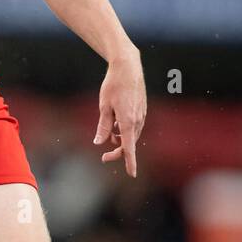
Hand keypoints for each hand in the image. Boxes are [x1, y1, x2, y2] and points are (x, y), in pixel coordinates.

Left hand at [94, 50, 146, 177]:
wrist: (128, 67)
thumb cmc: (113, 85)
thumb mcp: (104, 106)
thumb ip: (103, 126)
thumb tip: (99, 142)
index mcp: (128, 122)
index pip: (129, 148)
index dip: (130, 162)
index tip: (132, 174)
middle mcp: (138, 120)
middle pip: (130, 144)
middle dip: (118, 152)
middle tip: (104, 157)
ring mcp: (141, 115)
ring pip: (132, 135)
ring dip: (121, 140)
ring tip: (110, 135)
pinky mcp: (142, 110)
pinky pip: (134, 126)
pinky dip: (125, 130)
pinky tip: (116, 124)